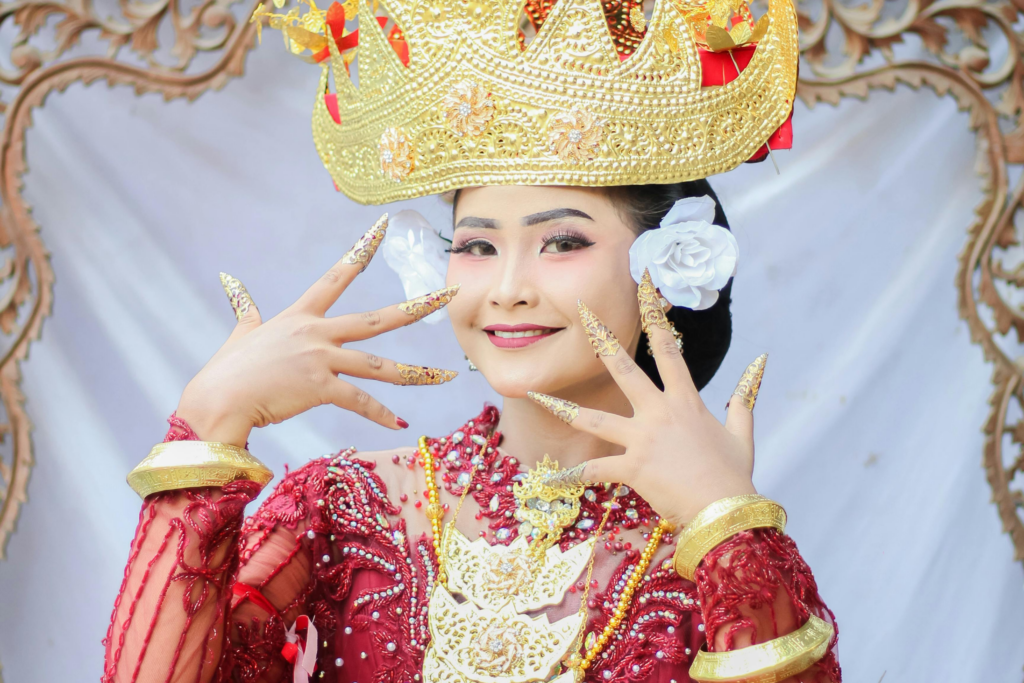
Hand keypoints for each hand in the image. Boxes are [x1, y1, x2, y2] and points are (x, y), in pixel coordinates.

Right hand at [176, 215, 459, 446]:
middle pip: (377, 319)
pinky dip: (380, 414)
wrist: (217, 401)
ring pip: (379, 366)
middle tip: (447, 295)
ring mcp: (320, 359)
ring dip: (416, 373)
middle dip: (416, 307)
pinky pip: (359, 401)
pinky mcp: (319, 387)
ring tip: (446, 375)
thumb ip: (244, 307)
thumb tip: (230, 281)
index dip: (362, 249)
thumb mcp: (241, 333)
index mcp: (302, 316)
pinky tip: (401, 423)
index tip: (383, 225)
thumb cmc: (227, 371)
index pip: (337, 275)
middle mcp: (317, 333)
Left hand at [529, 273, 763, 528]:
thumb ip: (745, 396)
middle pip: (623, 369)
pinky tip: (548, 479)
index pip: (668, 350)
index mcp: (685, 402)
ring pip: (592, 418)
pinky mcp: (631, 468)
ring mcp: (642, 440)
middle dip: (601, 339)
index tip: (644, 288)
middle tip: (583, 312)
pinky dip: (570, 476)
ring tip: (534, 395)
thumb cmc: (734, 475)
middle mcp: (659, 414)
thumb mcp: (743, 433)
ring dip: (561, 407)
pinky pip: (593, 470)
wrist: (726, 512)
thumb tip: (760, 361)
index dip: (655, 316)